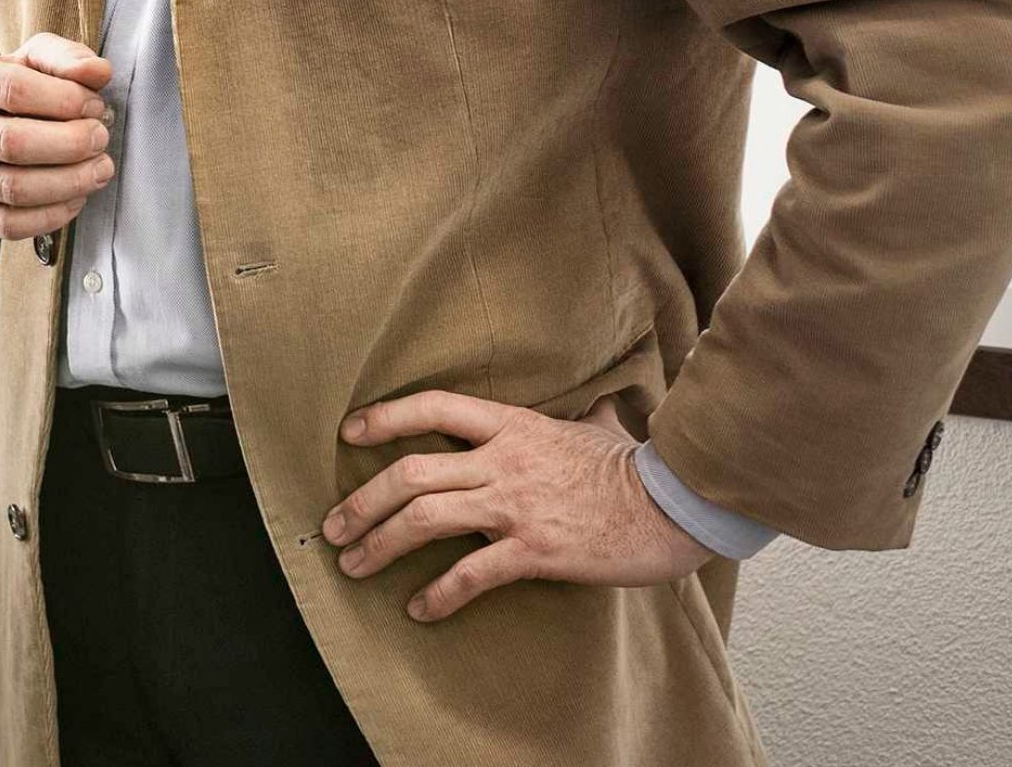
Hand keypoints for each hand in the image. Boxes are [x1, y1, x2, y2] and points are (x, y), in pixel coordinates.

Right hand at [0, 32, 114, 238]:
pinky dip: (51, 215)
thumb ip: (65, 58)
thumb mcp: (32, 61)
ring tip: (98, 169)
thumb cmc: (8, 91)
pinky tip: (75, 198)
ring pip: (13, 188)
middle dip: (70, 143)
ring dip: (69, 182)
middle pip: (12, 143)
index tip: (94, 105)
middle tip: (100, 139)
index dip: (64, 100)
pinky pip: (8, 224)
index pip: (12, 89)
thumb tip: (97, 72)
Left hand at [321, 392, 713, 620]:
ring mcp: (516, 505)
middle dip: (362, 502)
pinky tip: (419, 608)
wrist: (677, 505)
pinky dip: (438, 593)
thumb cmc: (637, 468)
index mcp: (512, 425)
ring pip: (425, 519)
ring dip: (380, 544)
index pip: (433, 407)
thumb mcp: (597, 428)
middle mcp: (504, 460)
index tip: (349, 434)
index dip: (385, 418)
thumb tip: (597, 402)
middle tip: (335, 527)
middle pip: (411, 473)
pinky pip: (470, 573)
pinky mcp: (534, 550)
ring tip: (354, 566)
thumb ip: (581, 415)